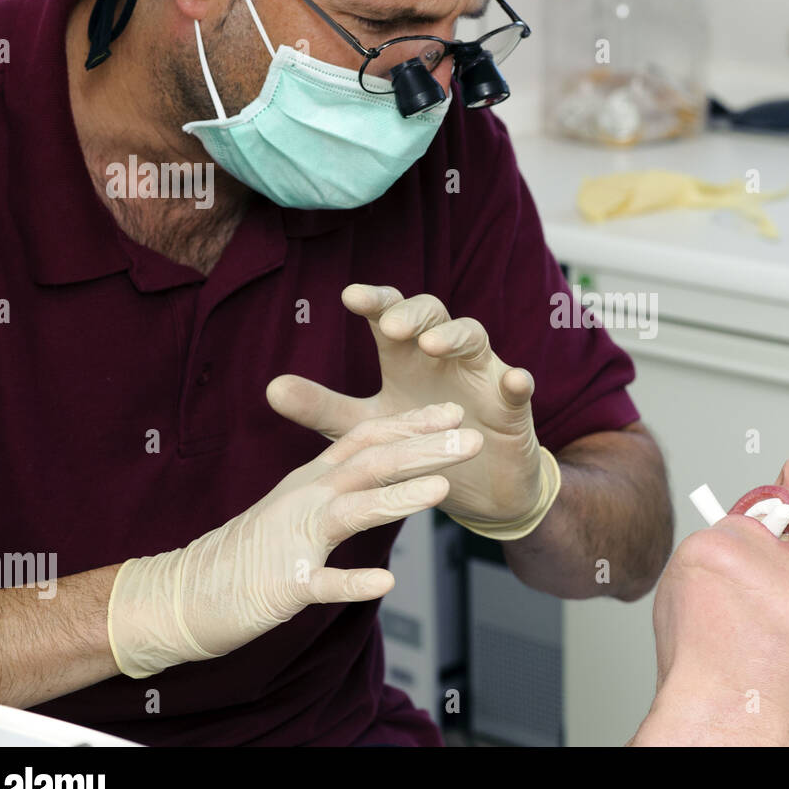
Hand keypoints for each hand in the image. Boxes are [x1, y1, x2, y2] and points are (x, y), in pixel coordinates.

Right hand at [107, 404, 481, 677]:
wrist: (180, 595)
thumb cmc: (247, 553)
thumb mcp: (295, 508)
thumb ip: (337, 487)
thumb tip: (381, 468)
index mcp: (309, 481)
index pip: (366, 440)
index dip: (411, 423)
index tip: (455, 411)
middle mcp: (304, 500)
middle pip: (370, 465)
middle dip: (424, 449)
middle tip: (471, 439)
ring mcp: (293, 540)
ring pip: (351, 511)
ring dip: (397, 498)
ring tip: (441, 489)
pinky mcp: (282, 585)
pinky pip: (321, 583)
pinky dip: (352, 582)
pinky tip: (386, 582)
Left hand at [266, 285, 554, 531]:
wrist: (476, 491)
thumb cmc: (419, 448)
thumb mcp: (366, 430)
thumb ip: (325, 409)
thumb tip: (271, 387)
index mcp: (406, 359)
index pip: (390, 317)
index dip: (375, 302)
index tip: (349, 297)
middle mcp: (445, 357)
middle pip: (433, 314)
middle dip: (412, 313)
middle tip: (389, 325)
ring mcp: (481, 376)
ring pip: (474, 338)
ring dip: (454, 336)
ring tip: (432, 345)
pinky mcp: (512, 406)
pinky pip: (518, 385)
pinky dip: (516, 380)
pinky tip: (513, 380)